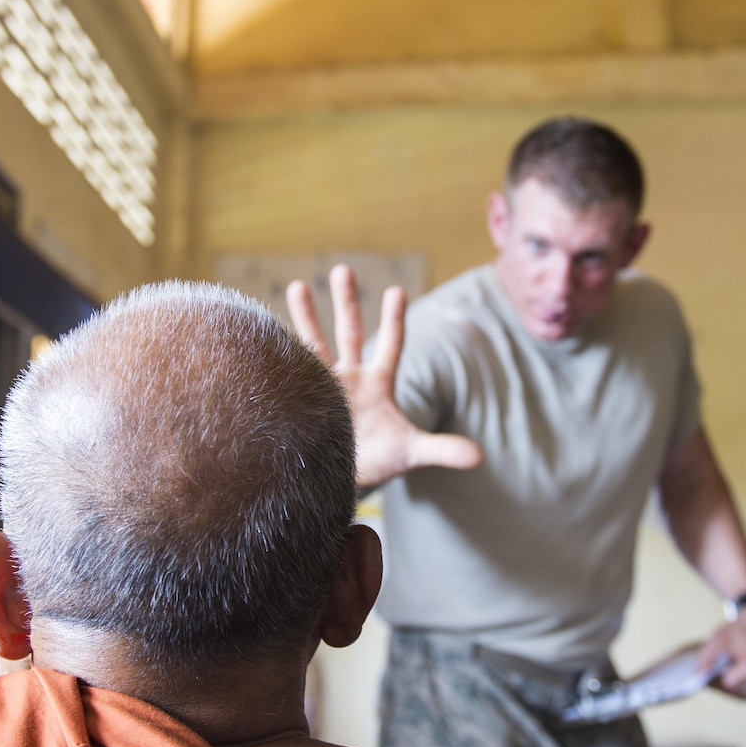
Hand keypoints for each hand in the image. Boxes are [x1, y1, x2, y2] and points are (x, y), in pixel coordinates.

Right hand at [287, 265, 482, 489]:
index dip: (394, 321)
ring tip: (298, 284)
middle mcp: (352, 377)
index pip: (391, 345)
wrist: (343, 478)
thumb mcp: (411, 451)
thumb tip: (480, 456)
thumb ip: (442, 449)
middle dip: (347, 302)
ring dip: (307, 316)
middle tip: (343, 268)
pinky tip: (266, 328)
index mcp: (380, 383)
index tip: (396, 291)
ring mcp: (325, 385)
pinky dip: (281, 352)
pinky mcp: (302, 398)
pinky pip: (291, 370)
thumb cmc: (382, 461)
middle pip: (350, 332)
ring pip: (315, 344)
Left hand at [699, 607, 745, 697]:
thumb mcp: (718, 639)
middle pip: (735, 691)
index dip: (714, 677)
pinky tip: (734, 672)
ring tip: (724, 669)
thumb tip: (696, 675)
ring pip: (742, 694)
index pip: (727, 683)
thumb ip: (705, 657)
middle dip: (722, 683)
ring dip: (731, 685)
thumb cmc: (739, 630)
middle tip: (714, 668)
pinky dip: (740, 685)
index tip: (708, 668)